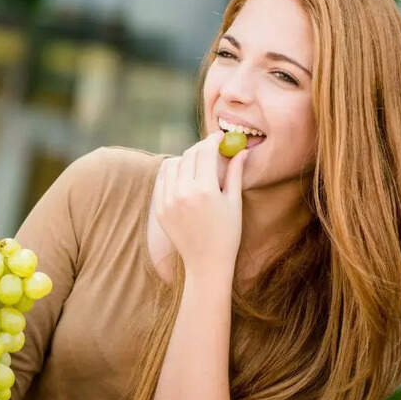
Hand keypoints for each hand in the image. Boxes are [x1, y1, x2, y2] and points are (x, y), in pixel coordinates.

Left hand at [154, 130, 249, 277]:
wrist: (206, 263)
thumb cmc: (227, 234)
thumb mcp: (234, 202)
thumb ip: (235, 173)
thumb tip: (241, 149)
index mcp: (205, 190)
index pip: (205, 151)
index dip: (213, 140)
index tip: (219, 136)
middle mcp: (183, 193)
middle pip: (189, 155)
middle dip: (201, 148)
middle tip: (211, 148)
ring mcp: (167, 201)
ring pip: (172, 164)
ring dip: (185, 159)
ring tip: (198, 165)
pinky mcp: (158, 208)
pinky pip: (162, 179)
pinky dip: (172, 173)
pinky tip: (184, 177)